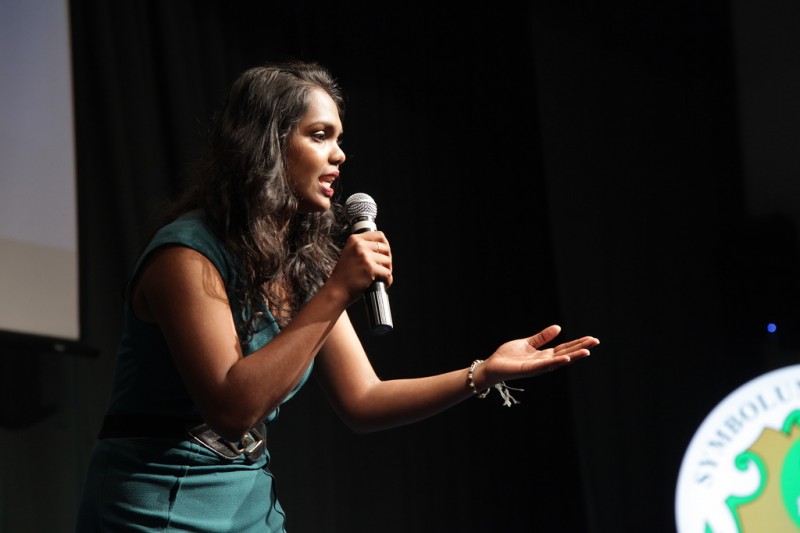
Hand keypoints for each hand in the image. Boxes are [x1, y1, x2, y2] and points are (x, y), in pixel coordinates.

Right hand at [326, 231, 391, 305]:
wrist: (336, 290)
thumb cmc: (344, 276)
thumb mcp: (349, 254)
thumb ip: (363, 248)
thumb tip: (384, 249)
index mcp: (354, 240)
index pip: (379, 235)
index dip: (385, 245)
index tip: (384, 254)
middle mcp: (359, 245)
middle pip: (386, 248)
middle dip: (387, 259)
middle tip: (383, 268)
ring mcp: (365, 256)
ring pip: (388, 261)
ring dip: (387, 270)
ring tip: (381, 277)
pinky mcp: (370, 268)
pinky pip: (387, 273)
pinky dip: (387, 280)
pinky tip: (382, 283)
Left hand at [478, 325, 597, 387]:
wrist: (492, 366)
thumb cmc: (507, 356)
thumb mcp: (527, 343)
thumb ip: (541, 337)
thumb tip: (558, 327)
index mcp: (544, 355)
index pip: (564, 348)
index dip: (578, 343)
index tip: (591, 338)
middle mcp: (543, 362)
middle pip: (566, 354)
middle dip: (581, 348)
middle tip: (596, 342)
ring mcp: (537, 367)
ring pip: (558, 360)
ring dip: (573, 356)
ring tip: (587, 351)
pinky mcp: (528, 369)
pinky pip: (544, 365)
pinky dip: (555, 362)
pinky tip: (566, 358)